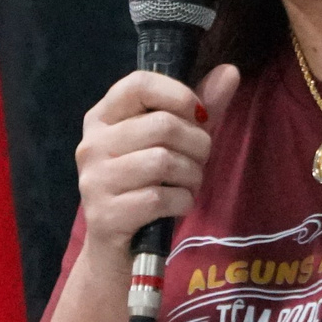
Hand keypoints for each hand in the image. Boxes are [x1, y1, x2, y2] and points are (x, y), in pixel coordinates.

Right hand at [76, 63, 241, 250]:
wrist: (117, 250)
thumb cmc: (147, 186)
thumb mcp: (173, 143)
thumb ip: (200, 108)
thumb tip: (230, 71)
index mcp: (102, 117)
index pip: (139, 84)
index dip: (178, 94)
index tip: (198, 115)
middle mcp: (91, 144)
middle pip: (162, 124)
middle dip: (196, 145)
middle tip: (197, 161)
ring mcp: (95, 180)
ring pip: (164, 161)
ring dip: (191, 176)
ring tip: (187, 184)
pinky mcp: (105, 215)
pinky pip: (161, 197)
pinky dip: (182, 202)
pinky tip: (176, 206)